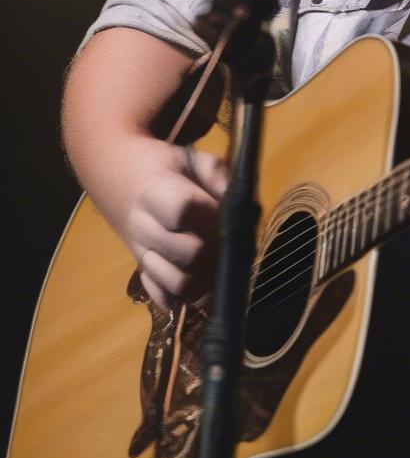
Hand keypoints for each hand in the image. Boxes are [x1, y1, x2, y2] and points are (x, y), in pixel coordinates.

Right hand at [98, 136, 227, 308]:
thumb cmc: (165, 168)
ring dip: (209, 279)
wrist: (122, 180)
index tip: (226, 210)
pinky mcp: (143, 273)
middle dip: (219, 249)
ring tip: (223, 263)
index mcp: (155, 193)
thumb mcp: (192, 158)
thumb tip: (240, 203)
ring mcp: (141, 255)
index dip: (212, 214)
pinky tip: (203, 286)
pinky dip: (187, 298)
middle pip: (188, 253)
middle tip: (233, 240)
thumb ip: (217, 175)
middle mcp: (144, 229)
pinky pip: (163, 297)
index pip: (183, 211)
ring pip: (178, 284)